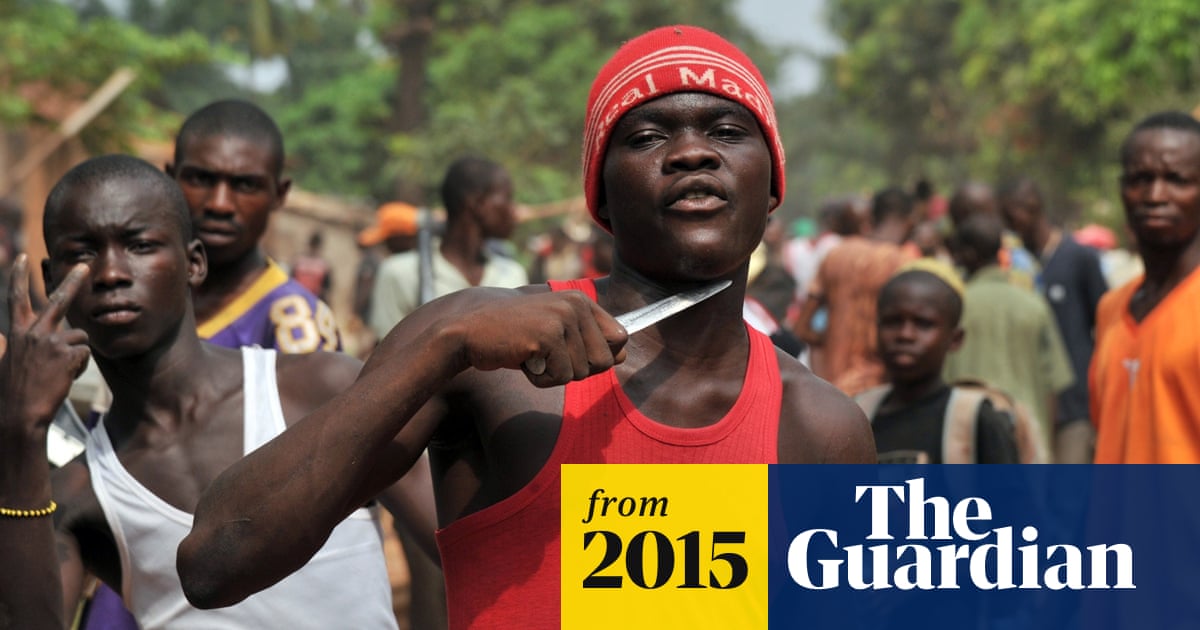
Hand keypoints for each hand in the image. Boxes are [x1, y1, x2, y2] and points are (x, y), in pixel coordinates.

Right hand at [0, 255, 90, 430]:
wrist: (18, 415)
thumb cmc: (12, 393)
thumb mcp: (7, 362)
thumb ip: (13, 345)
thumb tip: (6, 335)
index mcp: (17, 333)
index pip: (17, 299)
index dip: (19, 277)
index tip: (23, 257)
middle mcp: (33, 332)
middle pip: (59, 300)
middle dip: (73, 281)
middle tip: (85, 265)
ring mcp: (51, 341)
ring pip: (79, 337)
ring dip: (76, 355)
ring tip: (58, 374)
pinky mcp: (67, 353)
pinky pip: (85, 354)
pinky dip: (79, 368)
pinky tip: (63, 379)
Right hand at [457, 290, 627, 386]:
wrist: (467, 330)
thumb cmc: (513, 334)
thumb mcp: (555, 331)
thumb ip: (588, 340)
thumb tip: (624, 355)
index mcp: (581, 300)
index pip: (620, 338)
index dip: (598, 356)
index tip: (568, 352)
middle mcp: (575, 305)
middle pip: (604, 361)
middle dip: (575, 368)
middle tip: (545, 355)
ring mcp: (561, 318)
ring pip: (580, 373)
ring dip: (553, 374)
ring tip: (530, 354)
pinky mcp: (546, 336)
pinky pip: (559, 377)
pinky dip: (539, 379)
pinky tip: (522, 359)